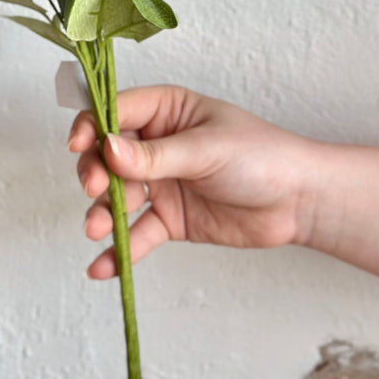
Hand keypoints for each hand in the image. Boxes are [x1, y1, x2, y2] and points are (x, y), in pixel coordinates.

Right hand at [67, 84, 319, 279]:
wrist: (299, 202)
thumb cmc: (261, 156)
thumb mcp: (206, 149)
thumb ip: (156, 155)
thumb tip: (107, 149)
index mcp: (166, 110)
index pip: (115, 111)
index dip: (92, 126)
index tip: (80, 145)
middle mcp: (156, 145)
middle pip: (106, 156)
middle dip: (94, 173)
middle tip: (96, 189)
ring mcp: (161, 183)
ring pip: (117, 197)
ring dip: (101, 213)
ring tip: (95, 229)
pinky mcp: (170, 220)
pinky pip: (137, 234)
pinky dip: (118, 250)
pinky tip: (101, 267)